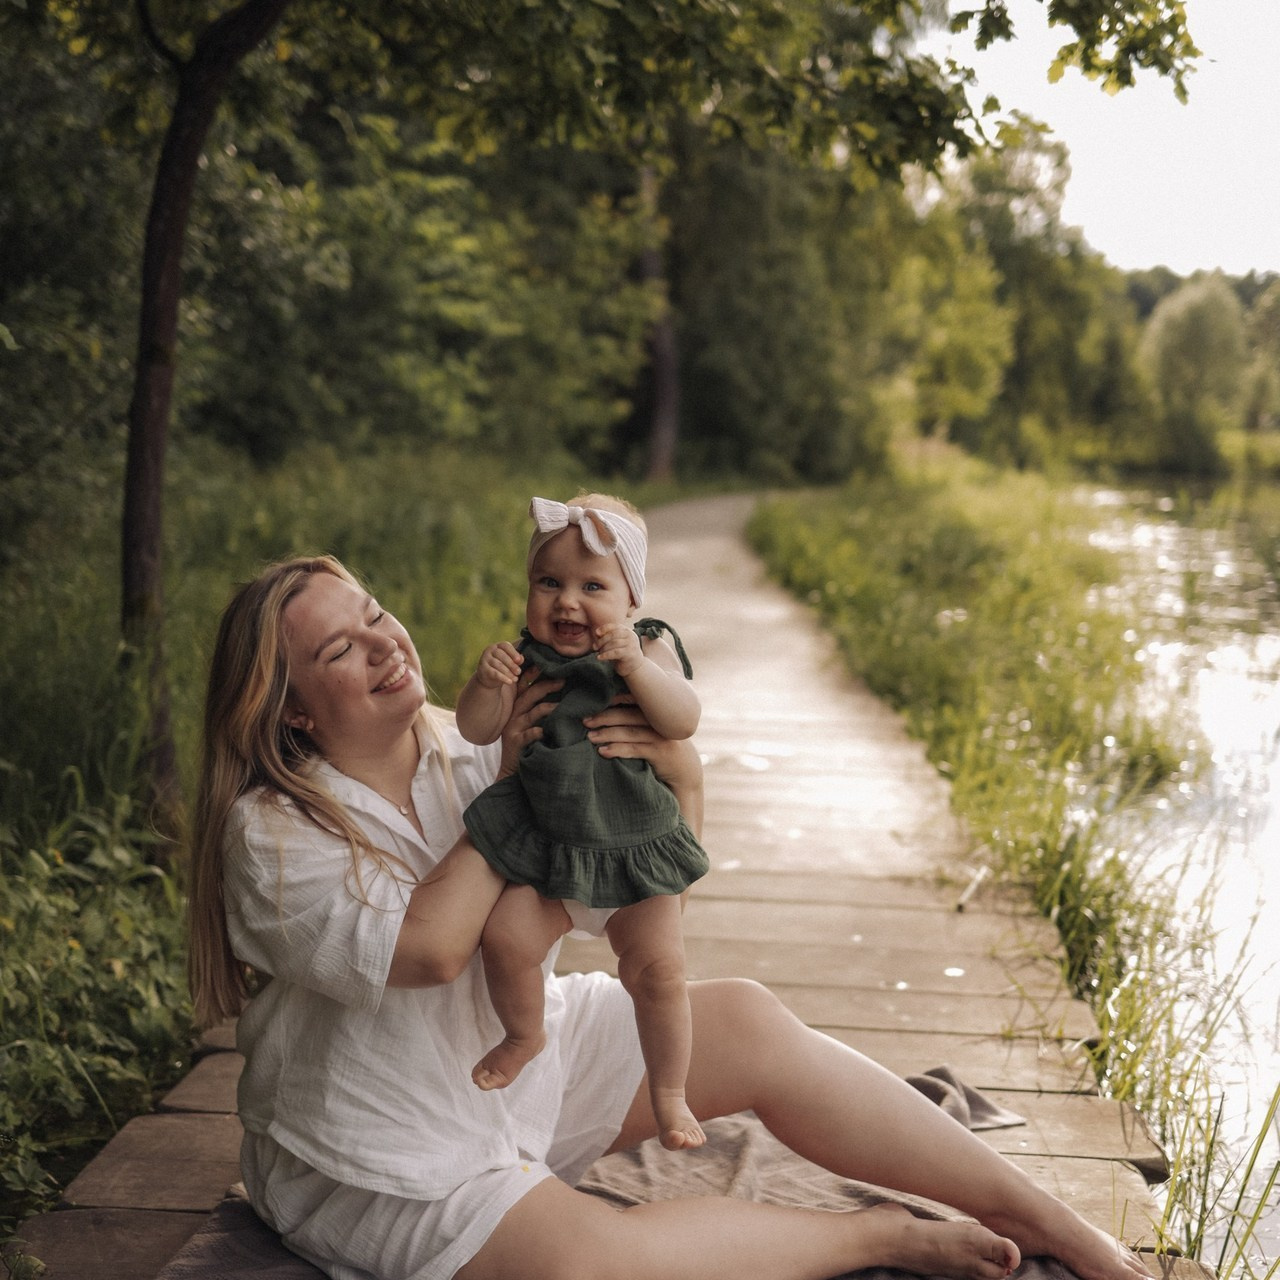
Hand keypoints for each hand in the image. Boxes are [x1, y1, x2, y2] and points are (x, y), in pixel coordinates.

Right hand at [476, 641, 522, 689]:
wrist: (487, 677)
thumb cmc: (501, 666)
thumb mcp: (509, 661)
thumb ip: (516, 659)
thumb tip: (521, 659)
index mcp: (497, 646)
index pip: (505, 646)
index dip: (513, 652)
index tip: (519, 660)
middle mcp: (489, 651)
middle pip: (501, 655)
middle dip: (511, 664)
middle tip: (518, 672)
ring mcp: (484, 659)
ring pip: (498, 665)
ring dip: (508, 672)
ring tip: (515, 678)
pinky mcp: (483, 669)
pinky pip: (494, 673)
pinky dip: (503, 678)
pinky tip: (509, 682)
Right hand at [497, 666, 561, 777]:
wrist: (511, 769)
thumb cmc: (526, 744)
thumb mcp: (529, 723)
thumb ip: (538, 708)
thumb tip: (559, 688)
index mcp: (517, 707)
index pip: (524, 685)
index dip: (533, 673)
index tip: (548, 664)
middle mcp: (514, 714)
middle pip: (530, 694)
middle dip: (547, 685)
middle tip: (563, 680)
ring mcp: (514, 728)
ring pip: (533, 712)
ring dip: (550, 707)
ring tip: (563, 706)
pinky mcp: (516, 742)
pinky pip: (528, 734)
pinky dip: (538, 732)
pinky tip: (546, 731)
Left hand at [583, 698, 703, 804]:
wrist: (685, 771)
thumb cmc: (661, 746)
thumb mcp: (653, 728)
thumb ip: (636, 718)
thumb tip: (603, 711)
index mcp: (655, 710)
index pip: (632, 699)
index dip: (612, 699)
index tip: (592, 702)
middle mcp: (659, 720)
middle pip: (627, 715)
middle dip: (604, 717)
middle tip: (585, 721)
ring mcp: (661, 736)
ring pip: (629, 732)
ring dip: (607, 734)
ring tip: (590, 737)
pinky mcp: (660, 753)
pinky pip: (634, 749)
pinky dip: (617, 750)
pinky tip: (603, 752)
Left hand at [594, 622, 642, 676]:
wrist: (634, 666)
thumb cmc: (622, 653)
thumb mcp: (616, 643)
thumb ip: (608, 637)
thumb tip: (597, 633)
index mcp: (627, 631)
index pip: (615, 626)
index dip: (604, 628)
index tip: (596, 633)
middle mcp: (631, 636)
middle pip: (613, 635)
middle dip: (601, 640)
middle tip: (595, 647)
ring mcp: (631, 644)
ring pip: (613, 643)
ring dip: (603, 648)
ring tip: (599, 653)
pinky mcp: (630, 654)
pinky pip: (615, 652)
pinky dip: (605, 655)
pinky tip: (599, 658)